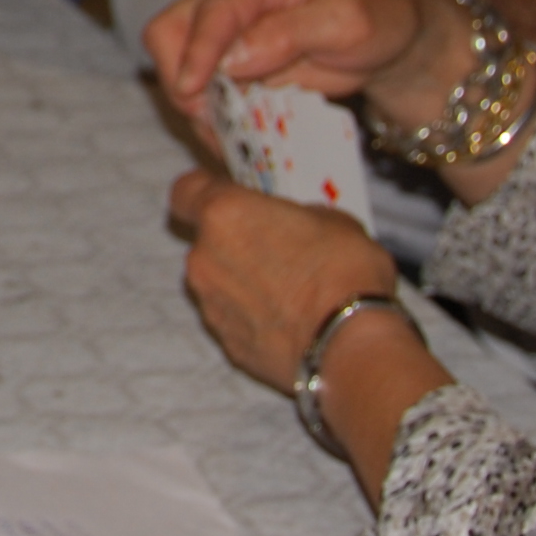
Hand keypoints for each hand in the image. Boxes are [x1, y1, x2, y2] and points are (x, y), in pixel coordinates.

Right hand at [141, 0, 448, 123]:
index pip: (213, 11)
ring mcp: (228, 25)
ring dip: (195, 102)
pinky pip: (201, 86)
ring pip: (178, 61)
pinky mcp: (231, 56)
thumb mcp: (348, 22)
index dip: (197, 52)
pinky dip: (210, 114)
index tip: (190, 93)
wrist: (396, 35)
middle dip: (181, 77)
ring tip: (228, 136)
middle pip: (171, 29)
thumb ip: (289, 34)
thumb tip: (232, 60)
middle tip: (212, 119)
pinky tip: (234, 135)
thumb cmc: (380, 17)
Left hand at [165, 167, 404, 393]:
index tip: (226, 195)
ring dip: (244, 283)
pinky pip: (234, 320)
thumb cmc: (343, 273)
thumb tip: (299, 224)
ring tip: (292, 292)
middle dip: (236, 243)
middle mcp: (204, 258)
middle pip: (207, 242)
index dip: (203, 192)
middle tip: (280, 249)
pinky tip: (290, 322)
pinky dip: (254, 318)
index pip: (186, 191)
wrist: (349, 344)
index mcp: (225, 215)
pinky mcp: (226, 344)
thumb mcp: (334, 220)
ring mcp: (211, 305)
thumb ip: (298, 216)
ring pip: (219, 283)